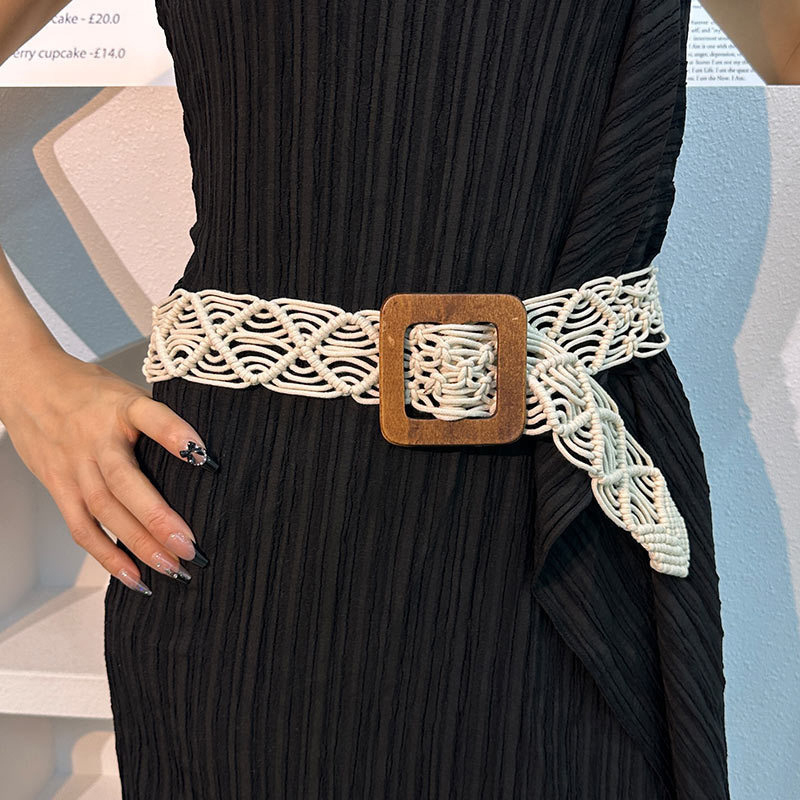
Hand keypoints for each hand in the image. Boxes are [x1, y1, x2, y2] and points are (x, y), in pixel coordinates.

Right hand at [0, 348, 215, 594]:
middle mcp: (96, 439)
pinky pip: (82, 528)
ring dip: (139, 545)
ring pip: (104, 511)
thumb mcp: (127, 392)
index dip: (175, 434)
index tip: (203, 455)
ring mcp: (75, 466)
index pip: (150, 416)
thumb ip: (157, 420)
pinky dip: (108, 557)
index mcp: (120, 407)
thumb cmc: (89, 391)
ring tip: (171, 567)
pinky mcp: (59, 487)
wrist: (27, 384)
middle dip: (158, 518)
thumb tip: (202, 457)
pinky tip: (136, 577)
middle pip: (124, 482)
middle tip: (190, 546)